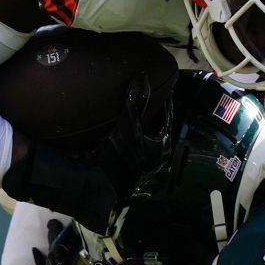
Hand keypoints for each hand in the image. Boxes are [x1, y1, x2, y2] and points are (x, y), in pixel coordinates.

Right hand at [84, 75, 172, 199]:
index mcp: (161, 146)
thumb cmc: (117, 157)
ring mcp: (146, 171)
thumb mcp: (127, 127)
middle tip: (151, 101)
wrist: (98, 188)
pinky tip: (136, 156)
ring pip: (150, 148)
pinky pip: (138, 164)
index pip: (166, 118)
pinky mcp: (132, 180)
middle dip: (155, 119)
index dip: (164, 102)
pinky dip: (137, 157)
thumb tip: (142, 77)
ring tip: (139, 120)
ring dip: (146, 137)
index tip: (165, 88)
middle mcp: (158, 159)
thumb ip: (134, 103)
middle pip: (158, 133)